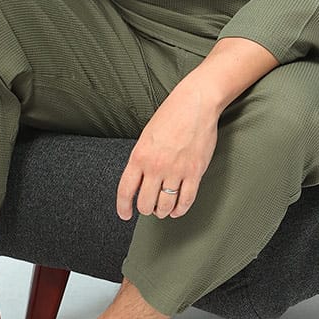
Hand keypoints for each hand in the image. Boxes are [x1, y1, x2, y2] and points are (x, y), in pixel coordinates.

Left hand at [116, 79, 219, 220]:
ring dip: (163, 211)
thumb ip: (142, 160)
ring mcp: (176, 170)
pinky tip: (177, 209)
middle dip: (146, 209)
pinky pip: (186, 200)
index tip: (125, 214)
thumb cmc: (171, 116)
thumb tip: (139, 181)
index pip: (126, 191)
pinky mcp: (195, 172)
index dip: (123, 207)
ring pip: (165, 206)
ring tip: (163, 209)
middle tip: (149, 207)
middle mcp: (156, 166)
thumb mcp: (146, 137)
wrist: (195, 103)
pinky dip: (180, 210)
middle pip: (145, 203)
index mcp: (139, 156)